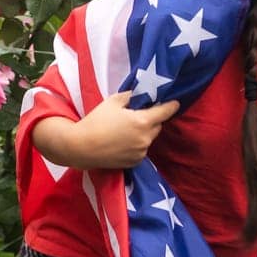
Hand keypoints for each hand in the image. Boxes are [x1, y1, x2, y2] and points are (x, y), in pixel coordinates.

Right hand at [35, 90, 179, 168]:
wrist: (81, 147)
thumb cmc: (96, 121)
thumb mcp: (113, 101)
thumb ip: (131, 96)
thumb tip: (142, 94)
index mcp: (143, 122)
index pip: (165, 112)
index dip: (171, 105)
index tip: (175, 102)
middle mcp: (146, 139)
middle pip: (157, 125)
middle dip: (152, 119)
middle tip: (137, 114)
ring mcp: (141, 152)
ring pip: (149, 138)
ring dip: (144, 132)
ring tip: (125, 130)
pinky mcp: (135, 162)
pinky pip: (142, 149)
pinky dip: (137, 144)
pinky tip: (122, 142)